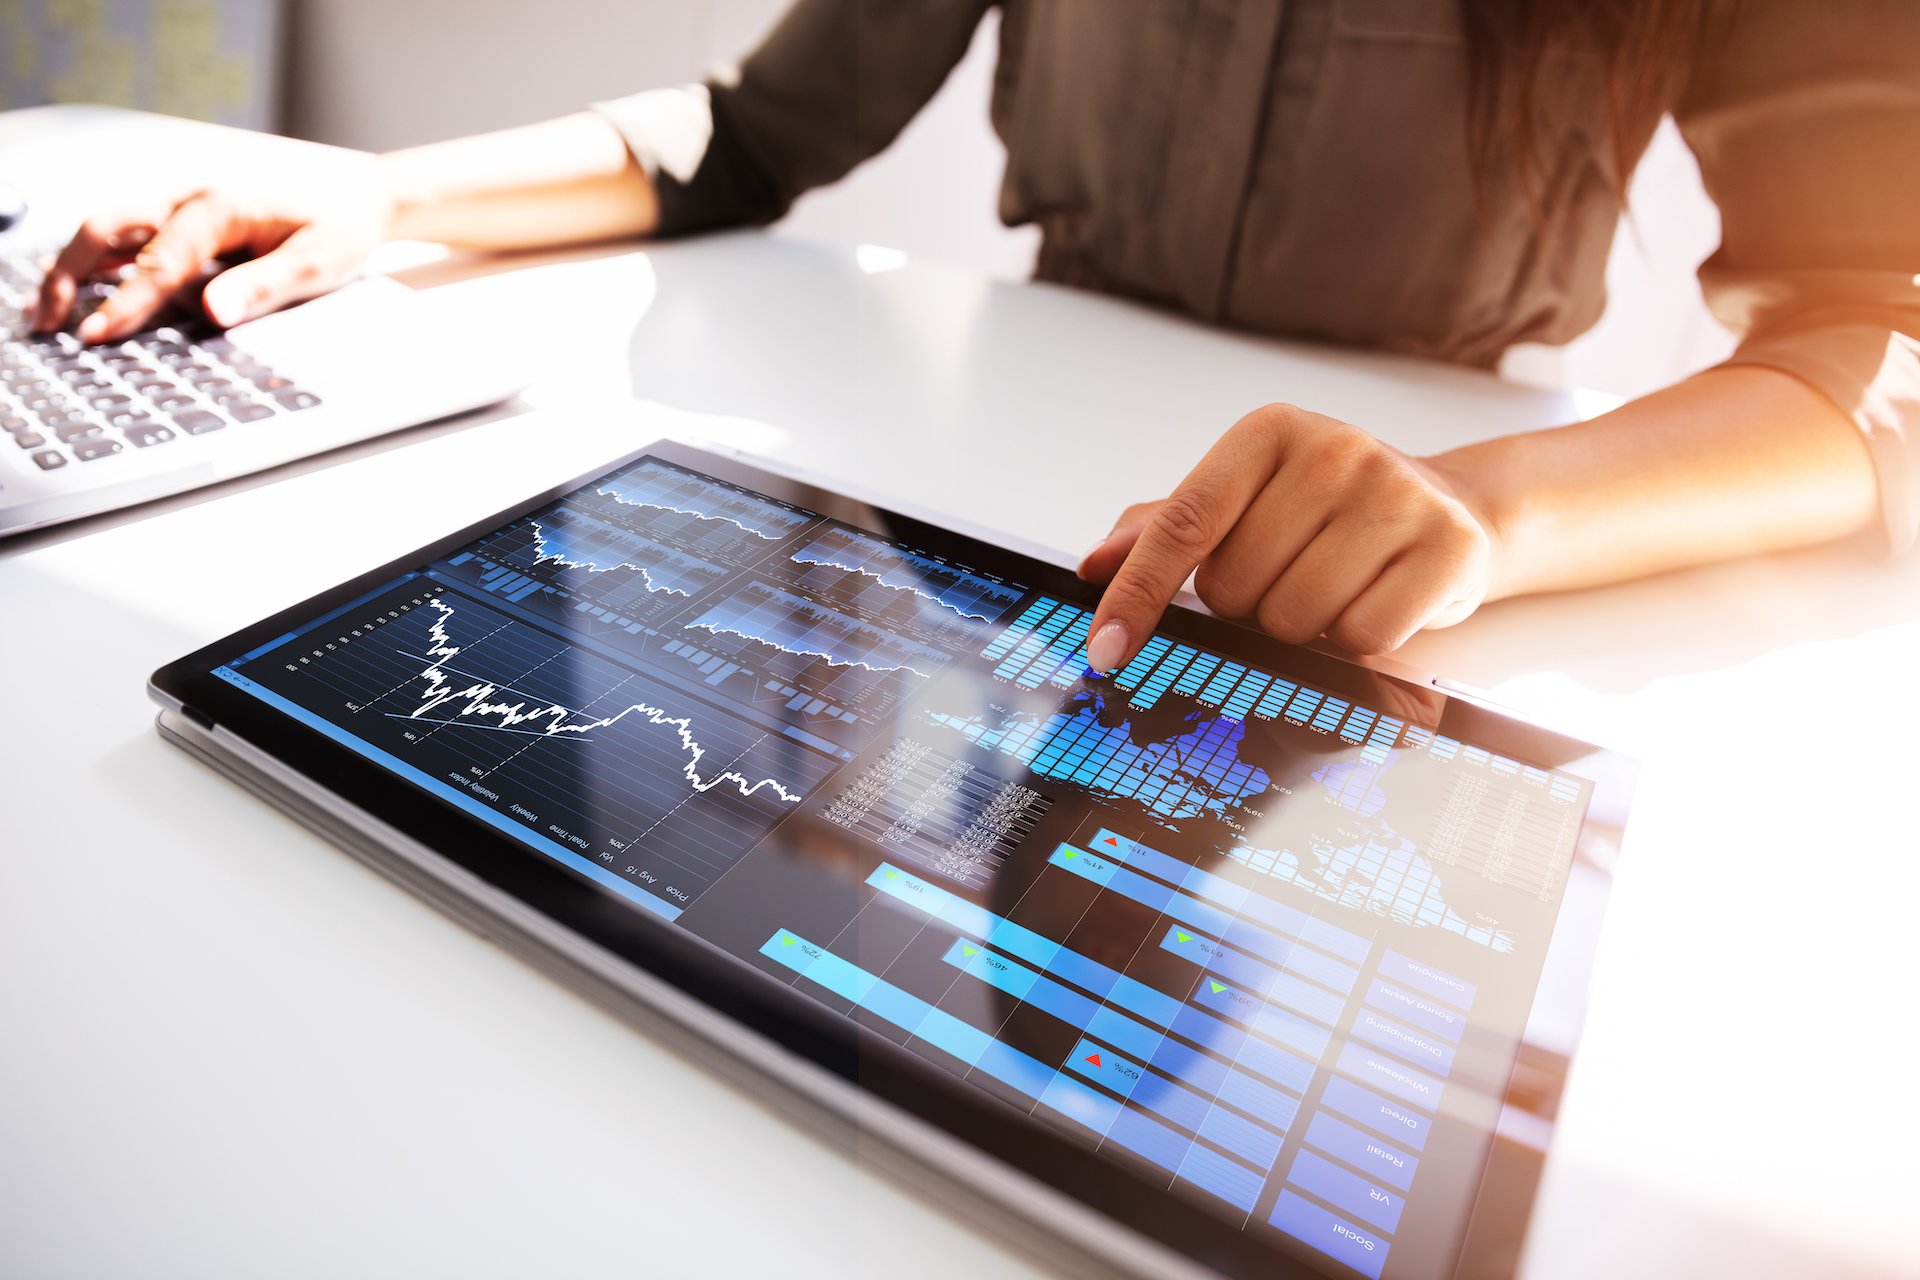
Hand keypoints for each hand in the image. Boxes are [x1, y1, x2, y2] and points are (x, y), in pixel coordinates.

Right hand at [31, 176, 393, 342]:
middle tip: (47, 323)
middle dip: (68, 274)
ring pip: (107, 229)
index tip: (97, 335)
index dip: (126, 302)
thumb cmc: (338, 227)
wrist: (356, 199)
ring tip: (48, 314)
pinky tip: (78, 290)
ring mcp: (181, 205)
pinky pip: (128, 237)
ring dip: (72, 267)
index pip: (160, 260)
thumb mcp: (315, 262)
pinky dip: (97, 262)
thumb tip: (213, 312)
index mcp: (220, 205)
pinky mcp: (183, 219)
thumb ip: (262, 285)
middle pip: (107, 228)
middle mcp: (189, 197)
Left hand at [1077, 403, 1498, 666]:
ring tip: (1332, 585)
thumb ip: (1166, 530)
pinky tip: (1374, 598)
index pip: (1184, 522)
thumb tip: (1095, 564)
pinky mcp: (1448, 546)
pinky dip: (1355, 639)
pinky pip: (1362, 637)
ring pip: (1294, 617)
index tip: (1106, 648)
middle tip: (1288, 574)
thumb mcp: (1246, 500)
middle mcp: (1334, 449)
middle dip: (1248, 603)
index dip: (1138, 592)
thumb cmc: (1327, 509)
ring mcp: (1397, 494)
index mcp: (1268, 431)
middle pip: (1236, 585)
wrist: (1448, 505)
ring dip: (1300, 625)